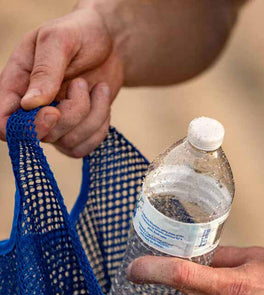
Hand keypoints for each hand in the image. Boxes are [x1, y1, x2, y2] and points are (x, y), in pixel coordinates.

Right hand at [0, 7, 123, 156]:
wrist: (110, 44)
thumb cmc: (79, 35)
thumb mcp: (59, 41)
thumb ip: (45, 71)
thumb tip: (29, 104)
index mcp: (17, 83)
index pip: (3, 120)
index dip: (23, 128)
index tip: (53, 112)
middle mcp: (33, 109)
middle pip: (43, 135)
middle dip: (71, 114)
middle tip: (81, 84)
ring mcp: (56, 124)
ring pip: (68, 143)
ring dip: (92, 116)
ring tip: (97, 87)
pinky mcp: (77, 132)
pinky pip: (85, 148)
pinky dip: (100, 128)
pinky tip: (102, 102)